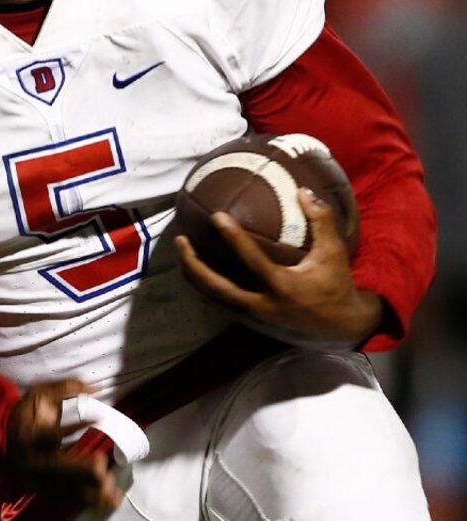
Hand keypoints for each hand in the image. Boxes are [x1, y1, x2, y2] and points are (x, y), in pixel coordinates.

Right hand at [6, 378, 121, 511]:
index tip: (98, 417)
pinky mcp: (44, 490)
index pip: (51, 433)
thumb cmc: (28, 414)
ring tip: (114, 495)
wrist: (4, 439)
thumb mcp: (41, 394)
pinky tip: (105, 504)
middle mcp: (34, 459)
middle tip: (103, 469)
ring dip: (89, 494)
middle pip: (58, 469)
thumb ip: (66, 388)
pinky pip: (66, 501)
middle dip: (81, 471)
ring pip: (65, 490)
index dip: (73, 426)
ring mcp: (38, 478)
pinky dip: (86, 504)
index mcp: (32, 434)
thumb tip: (96, 387)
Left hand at [175, 188, 381, 350]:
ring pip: (212, 299)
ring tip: (179, 253)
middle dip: (193, 264)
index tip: (216, 216)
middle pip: (216, 287)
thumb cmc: (336, 285)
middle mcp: (263, 304)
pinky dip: (203, 289)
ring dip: (192, 277)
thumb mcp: (334, 252)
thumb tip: (303, 190)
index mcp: (283, 286)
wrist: (341, 330)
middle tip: (179, 240)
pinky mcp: (250, 324)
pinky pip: (219, 305)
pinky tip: (194, 272)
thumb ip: (321, 220)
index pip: (252, 259)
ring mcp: (253, 318)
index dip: (233, 237)